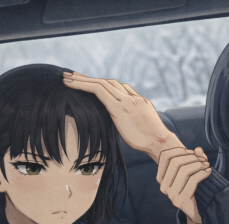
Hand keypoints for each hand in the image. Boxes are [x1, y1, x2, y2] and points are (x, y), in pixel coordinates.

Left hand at [62, 72, 182, 161]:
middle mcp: (132, 97)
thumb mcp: (144, 128)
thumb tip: (124, 127)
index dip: (102, 84)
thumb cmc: (154, 143)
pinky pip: (98, 91)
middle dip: (89, 78)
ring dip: (82, 79)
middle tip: (72, 75)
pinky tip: (71, 84)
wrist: (161, 143)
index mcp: (139, 101)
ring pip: (101, 83)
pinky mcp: (119, 107)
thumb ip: (133, 122)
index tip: (91, 84)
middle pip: (108, 82)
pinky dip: (83, 85)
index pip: (118, 87)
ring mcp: (126, 100)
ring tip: (66, 78)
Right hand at [157, 147, 212, 223]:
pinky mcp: (180, 200)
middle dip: (191, 158)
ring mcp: (170, 194)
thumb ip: (195, 160)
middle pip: (175, 162)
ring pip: (184, 170)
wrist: (198, 211)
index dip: (180, 150)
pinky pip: (192, 180)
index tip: (194, 152)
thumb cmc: (195, 188)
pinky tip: (208, 172)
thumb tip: (198, 149)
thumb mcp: (194, 171)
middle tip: (204, 159)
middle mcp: (163, 186)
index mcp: (161, 178)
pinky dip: (202, 173)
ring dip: (198, 165)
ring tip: (207, 165)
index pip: (165, 156)